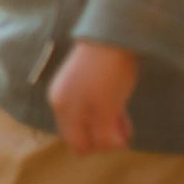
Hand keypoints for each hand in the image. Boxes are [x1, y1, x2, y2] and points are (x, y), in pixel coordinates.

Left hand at [47, 40, 139, 154]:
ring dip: (112, 140)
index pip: (68, 134)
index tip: (105, 123)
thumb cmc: (104, 58)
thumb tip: (105, 131)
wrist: (112, 37)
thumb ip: (86, 106)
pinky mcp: (101, 109)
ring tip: (123, 121)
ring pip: (94, 146)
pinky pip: (109, 141)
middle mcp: (64, 106)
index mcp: (57, 98)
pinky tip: (126, 126)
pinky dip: (120, 139)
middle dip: (100, 141)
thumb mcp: (87, 85)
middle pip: (79, 145)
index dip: (89, 134)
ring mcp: (81, 109)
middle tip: (118, 124)